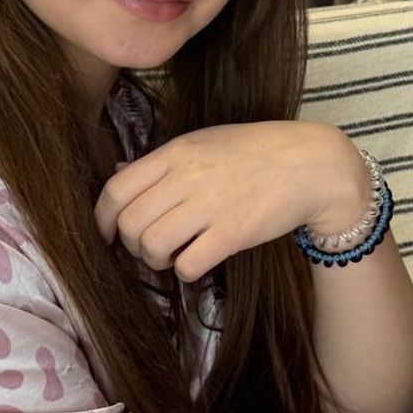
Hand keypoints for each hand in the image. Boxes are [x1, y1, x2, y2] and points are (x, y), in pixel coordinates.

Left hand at [93, 121, 364, 280]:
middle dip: (131, 245)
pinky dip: (185, 271)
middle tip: (148, 249)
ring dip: (155, 261)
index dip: (101, 219)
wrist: (311, 164)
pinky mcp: (233, 233)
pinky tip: (197, 262)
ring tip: (171, 257)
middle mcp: (188, 177)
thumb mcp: (204, 141)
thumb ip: (161, 161)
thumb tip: (117, 174)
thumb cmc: (256, 151)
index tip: (106, 234)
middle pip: (130, 223)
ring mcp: (211, 205)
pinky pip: (188, 264)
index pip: (117, 189)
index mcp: (176, 151)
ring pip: (152, 246)